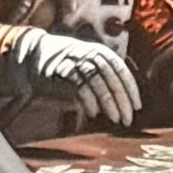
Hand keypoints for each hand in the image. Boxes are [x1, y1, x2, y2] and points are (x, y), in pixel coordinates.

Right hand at [12, 29, 139, 129]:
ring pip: (98, 82)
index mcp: (101, 52)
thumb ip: (106, 81)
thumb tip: (124, 104)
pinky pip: (79, 86)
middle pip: (112, 78)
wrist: (35, 55)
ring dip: (109, 103)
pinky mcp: (61, 70)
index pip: (121, 70)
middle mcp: (90, 54)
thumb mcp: (90, 68)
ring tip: (115, 119)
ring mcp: (75, 61)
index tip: (137, 107)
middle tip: (128, 119)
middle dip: (122, 100)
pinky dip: (89, 101)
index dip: (131, 89)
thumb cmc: (67, 67)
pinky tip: (94, 114)